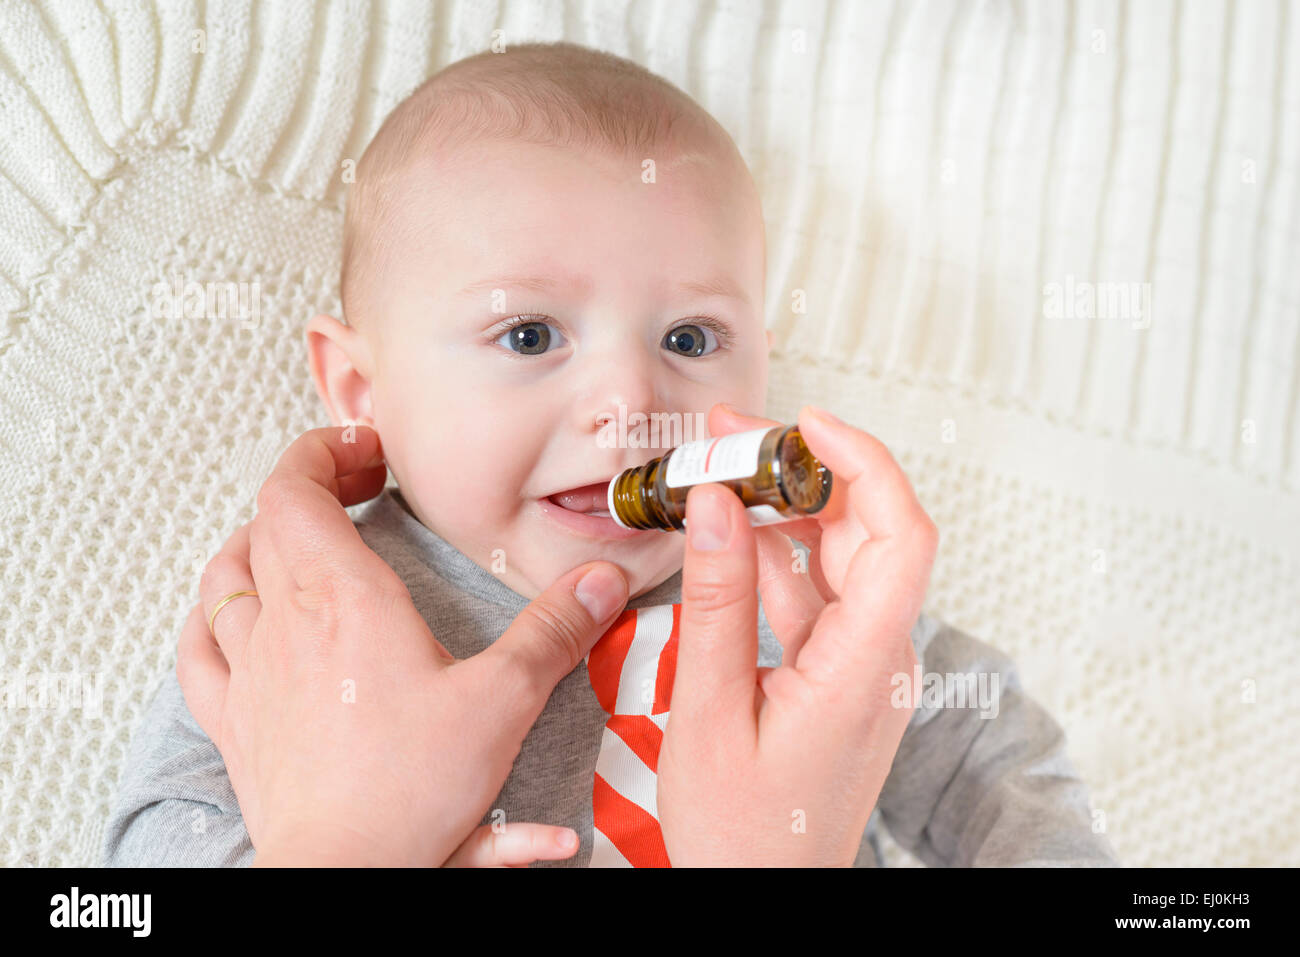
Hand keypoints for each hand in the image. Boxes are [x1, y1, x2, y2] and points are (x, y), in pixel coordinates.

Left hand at [177, 426, 628, 865]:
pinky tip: (228, 616)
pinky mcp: (235, 720)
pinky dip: (211, 614)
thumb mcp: (503, 701)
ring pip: (223, 577)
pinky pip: (198, 647)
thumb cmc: (409, 791)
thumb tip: (599, 583)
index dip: (322, 452)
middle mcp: (284, 622)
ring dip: (255, 541)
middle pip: (265, 521)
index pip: (293, 488)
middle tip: (358, 486)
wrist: (345, 871)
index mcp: (343, 599)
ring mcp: (249, 671)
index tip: (365, 451)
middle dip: (310, 487)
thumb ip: (553, 633)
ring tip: (294, 538)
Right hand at [656, 403, 937, 865]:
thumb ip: (715, 602)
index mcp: (865, 667)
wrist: (763, 897)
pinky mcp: (837, 678)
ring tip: (722, 474)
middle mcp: (879, 659)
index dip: (864, 463)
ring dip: (786, 512)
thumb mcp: (707, 712)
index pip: (900, 534)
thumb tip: (714, 505)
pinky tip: (734, 538)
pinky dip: (777, 560)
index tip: (808, 424)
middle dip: (807, 471)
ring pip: (840, 559)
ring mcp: (862, 668)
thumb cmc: (744, 834)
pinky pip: (818, 598)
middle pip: (869, 533)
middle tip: (736, 437)